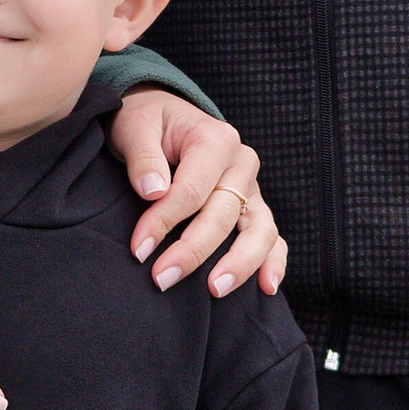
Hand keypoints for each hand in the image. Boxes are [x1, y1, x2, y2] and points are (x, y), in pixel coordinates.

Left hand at [107, 93, 288, 297]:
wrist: (161, 119)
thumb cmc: (146, 123)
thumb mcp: (134, 126)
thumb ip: (142, 156)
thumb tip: (153, 190)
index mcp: (216, 140)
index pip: (193, 190)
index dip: (165, 222)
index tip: (139, 249)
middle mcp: (241, 164)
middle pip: (224, 215)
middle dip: (193, 251)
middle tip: (162, 279)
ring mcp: (252, 189)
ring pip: (259, 230)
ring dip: (240, 264)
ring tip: (215, 290)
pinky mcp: (253, 209)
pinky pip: (272, 238)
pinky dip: (274, 262)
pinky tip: (266, 288)